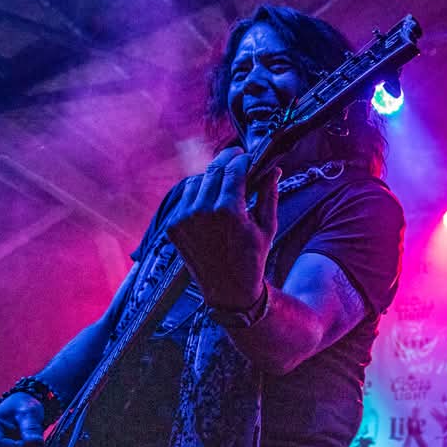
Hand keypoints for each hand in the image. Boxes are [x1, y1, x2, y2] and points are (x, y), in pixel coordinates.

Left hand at [166, 148, 280, 310]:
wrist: (228, 290)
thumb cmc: (253, 259)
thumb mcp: (268, 227)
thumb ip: (269, 194)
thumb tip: (274, 170)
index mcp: (229, 210)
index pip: (233, 169)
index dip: (242, 158)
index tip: (248, 156)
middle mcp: (203, 211)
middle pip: (213, 170)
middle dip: (226, 160)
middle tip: (236, 158)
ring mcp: (184, 218)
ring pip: (196, 180)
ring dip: (210, 176)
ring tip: (223, 182)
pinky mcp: (173, 226)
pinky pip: (183, 197)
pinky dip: (196, 193)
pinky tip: (208, 199)